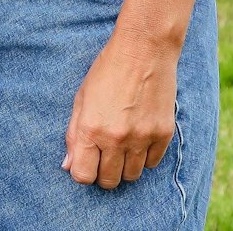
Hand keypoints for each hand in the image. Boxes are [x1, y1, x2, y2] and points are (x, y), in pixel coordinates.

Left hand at [64, 33, 179, 188]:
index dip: (82, 173)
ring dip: (123, 167)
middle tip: (102, 157)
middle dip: (102, 174)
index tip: (85, 163)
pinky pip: (152, 163)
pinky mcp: (163, 134)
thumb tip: (68, 166)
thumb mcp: (81, 99)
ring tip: (120, 147)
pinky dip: (143, 157)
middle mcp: (116, 138)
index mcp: (90, 128)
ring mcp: (142, 138)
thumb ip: (73, 134)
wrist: (144, 51)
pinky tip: (138, 140)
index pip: (83, 176)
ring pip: (132, 176)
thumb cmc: (107, 71)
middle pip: (109, 181)